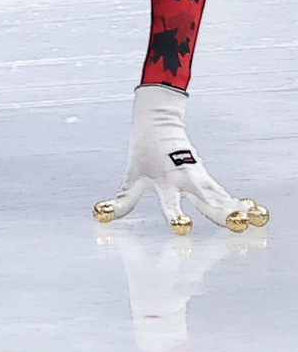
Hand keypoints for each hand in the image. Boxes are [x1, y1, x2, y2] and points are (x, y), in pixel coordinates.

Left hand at [96, 85, 267, 233]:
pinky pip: (221, 192)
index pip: (170, 203)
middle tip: (233, 225)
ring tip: (246, 222)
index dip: (175, 216)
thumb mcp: (132, 175)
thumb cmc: (144, 151)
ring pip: (218, 197)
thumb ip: (123, 199)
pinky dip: (232, 201)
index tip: (182, 226)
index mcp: (166, 182)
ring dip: (231, 209)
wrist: (159, 125)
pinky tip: (247, 210)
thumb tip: (104, 214)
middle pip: (205, 201)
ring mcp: (198, 178)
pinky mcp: (205, 176)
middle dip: (219, 214)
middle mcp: (185, 180)